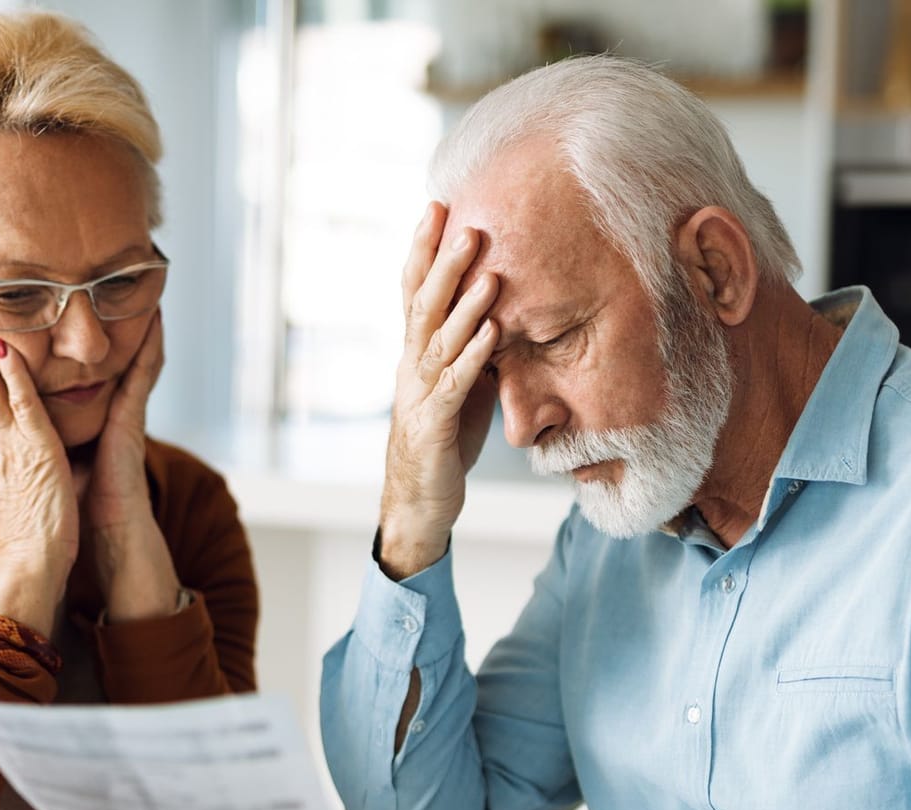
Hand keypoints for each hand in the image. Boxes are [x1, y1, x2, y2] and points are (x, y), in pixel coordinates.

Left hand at [83, 309, 163, 529]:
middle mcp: (103, 413)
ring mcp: (121, 414)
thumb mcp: (24, 475)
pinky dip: (152, 347)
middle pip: (104, 361)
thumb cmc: (65, 511)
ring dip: (136, 328)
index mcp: (79, 424)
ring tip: (140, 292)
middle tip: (106, 288)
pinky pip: (143, 375)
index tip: (63, 320)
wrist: (99, 534)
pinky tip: (157, 320)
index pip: (76, 379)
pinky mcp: (132, 418)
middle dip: (107, 329)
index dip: (74, 351)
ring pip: (127, 360)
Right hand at [379, 203, 501, 578]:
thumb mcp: (460, 385)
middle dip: (443, 262)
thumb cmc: (444, 441)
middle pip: (423, 304)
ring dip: (465, 303)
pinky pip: (454, 385)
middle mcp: (410, 366)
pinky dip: (473, 356)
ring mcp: (419, 395)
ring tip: (488, 270)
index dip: (422, 249)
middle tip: (465, 223)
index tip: (436, 205)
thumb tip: (501, 308)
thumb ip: (470, 347)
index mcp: (414, 352)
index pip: (414, 290)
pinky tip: (493, 332)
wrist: (418, 503)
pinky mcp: (434, 426)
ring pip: (438, 339)